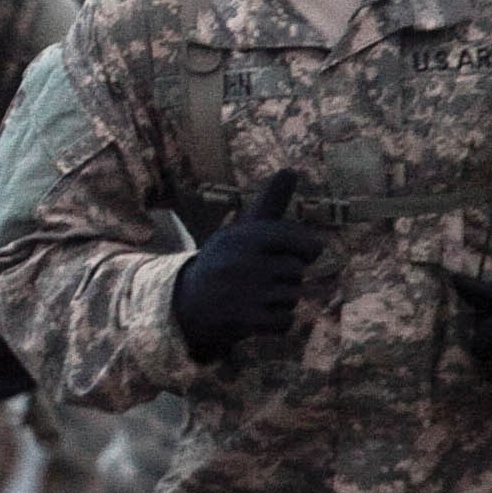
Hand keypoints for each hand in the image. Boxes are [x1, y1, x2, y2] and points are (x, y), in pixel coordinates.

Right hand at [171, 171, 322, 361]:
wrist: (185, 303)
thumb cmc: (223, 261)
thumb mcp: (240, 229)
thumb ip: (270, 203)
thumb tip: (291, 169)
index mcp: (245, 236)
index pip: (301, 242)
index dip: (305, 250)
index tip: (295, 253)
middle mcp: (244, 261)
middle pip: (298, 272)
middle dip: (286, 278)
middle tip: (260, 279)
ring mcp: (244, 292)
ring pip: (293, 297)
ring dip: (282, 301)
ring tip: (257, 297)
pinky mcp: (244, 319)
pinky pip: (286, 322)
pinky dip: (278, 323)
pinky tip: (257, 315)